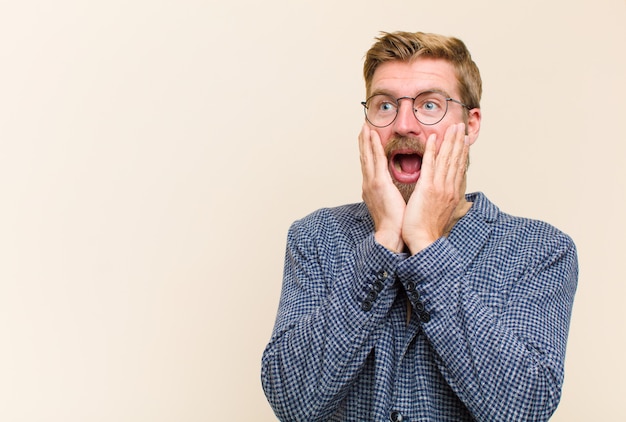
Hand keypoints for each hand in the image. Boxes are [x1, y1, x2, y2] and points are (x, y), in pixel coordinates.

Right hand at [358, 123, 405, 252]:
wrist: (391, 234)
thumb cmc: (395, 224)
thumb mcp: (392, 205)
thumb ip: (391, 194)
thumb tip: (396, 189)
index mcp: (372, 189)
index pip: (369, 166)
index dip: (367, 152)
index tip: (367, 140)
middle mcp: (369, 184)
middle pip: (364, 158)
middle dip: (363, 142)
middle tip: (363, 127)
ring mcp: (372, 183)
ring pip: (367, 156)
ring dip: (366, 140)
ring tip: (365, 126)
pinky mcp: (378, 183)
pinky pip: (375, 160)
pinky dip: (373, 146)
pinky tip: (372, 135)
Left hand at [402, 123, 469, 253]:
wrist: (424, 241)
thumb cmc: (428, 230)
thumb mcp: (441, 213)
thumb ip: (444, 201)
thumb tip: (448, 196)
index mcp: (452, 193)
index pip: (459, 168)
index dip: (462, 152)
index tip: (465, 139)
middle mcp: (449, 188)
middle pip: (456, 160)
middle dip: (459, 141)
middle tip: (461, 126)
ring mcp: (439, 187)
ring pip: (446, 159)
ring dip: (450, 141)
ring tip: (453, 127)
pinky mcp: (427, 188)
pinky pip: (430, 165)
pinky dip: (432, 150)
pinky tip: (433, 138)